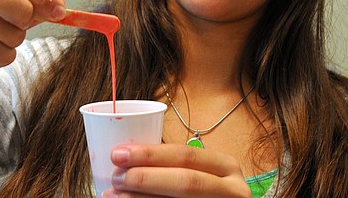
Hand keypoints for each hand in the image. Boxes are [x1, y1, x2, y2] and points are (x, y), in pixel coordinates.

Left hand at [104, 144, 251, 197]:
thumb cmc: (204, 191)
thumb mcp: (200, 173)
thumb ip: (172, 166)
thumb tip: (123, 159)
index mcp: (226, 166)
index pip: (185, 156)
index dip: (149, 154)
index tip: (118, 154)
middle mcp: (232, 189)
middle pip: (185, 182)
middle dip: (145, 178)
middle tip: (116, 177)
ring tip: (114, 196)